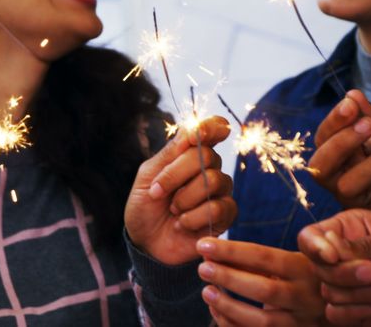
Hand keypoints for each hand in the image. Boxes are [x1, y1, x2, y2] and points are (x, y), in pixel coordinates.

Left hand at [125, 116, 237, 264]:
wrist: (145, 243)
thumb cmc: (145, 207)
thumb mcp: (148, 177)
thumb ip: (170, 153)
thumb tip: (192, 129)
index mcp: (190, 154)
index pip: (212, 130)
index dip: (212, 126)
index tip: (201, 133)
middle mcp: (210, 169)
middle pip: (207, 156)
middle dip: (176, 174)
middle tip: (158, 192)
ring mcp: (220, 192)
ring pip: (213, 181)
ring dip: (184, 199)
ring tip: (172, 211)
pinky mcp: (225, 216)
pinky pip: (217, 207)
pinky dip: (193, 217)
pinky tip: (182, 224)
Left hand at [194, 237, 328, 325]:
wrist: (344, 307)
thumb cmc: (309, 277)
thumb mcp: (297, 260)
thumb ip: (263, 257)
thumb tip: (216, 250)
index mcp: (306, 269)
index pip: (265, 257)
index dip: (232, 250)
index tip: (204, 245)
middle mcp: (306, 297)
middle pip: (264, 289)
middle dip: (228, 278)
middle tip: (202, 267)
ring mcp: (301, 322)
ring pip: (262, 321)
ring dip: (228, 307)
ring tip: (206, 291)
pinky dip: (233, 325)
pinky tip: (216, 310)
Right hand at [297, 210, 370, 325]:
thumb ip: (365, 244)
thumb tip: (330, 251)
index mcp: (351, 229)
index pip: (311, 237)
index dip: (315, 248)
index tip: (333, 256)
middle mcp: (346, 257)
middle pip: (317, 269)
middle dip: (344, 274)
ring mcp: (354, 286)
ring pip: (328, 294)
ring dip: (358, 294)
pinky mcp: (363, 312)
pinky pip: (339, 317)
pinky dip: (359, 312)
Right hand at [310, 90, 370, 229]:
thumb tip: (351, 96)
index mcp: (351, 148)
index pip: (325, 138)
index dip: (333, 122)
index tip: (350, 105)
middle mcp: (350, 173)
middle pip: (320, 167)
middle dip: (341, 144)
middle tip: (368, 126)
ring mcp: (363, 198)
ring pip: (347, 186)